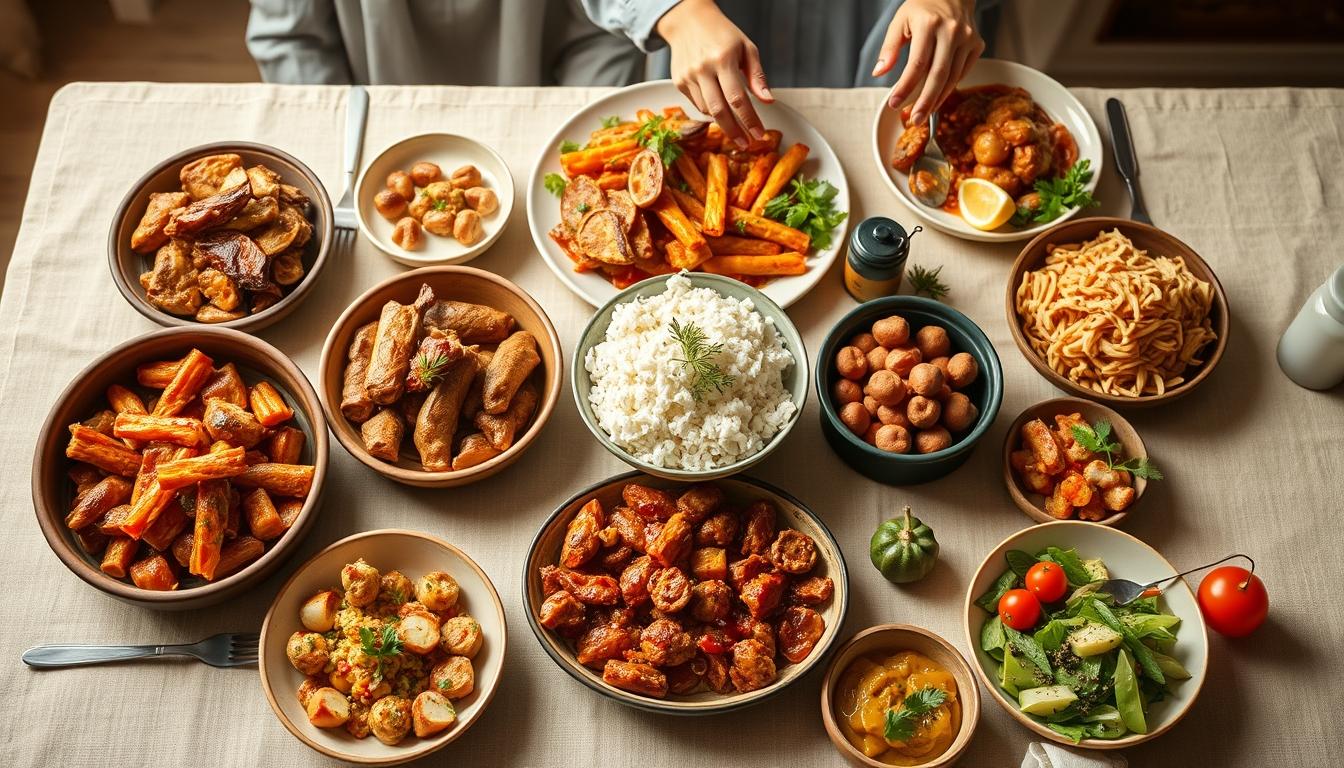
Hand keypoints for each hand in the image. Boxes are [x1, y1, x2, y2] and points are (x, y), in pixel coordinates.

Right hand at [657, 0, 771, 146]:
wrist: (688, 20)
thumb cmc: (722, 34)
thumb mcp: (746, 48)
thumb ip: (757, 76)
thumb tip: (767, 101)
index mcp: (723, 59)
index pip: (738, 98)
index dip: (749, 120)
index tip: (759, 135)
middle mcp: (703, 69)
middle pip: (719, 111)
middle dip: (734, 132)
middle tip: (746, 144)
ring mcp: (688, 76)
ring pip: (707, 110)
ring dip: (723, 121)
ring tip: (736, 125)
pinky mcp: (679, 82)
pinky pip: (697, 104)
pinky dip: (710, 109)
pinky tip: (719, 105)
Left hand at [874, 0, 983, 124]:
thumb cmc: (923, 7)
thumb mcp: (900, 21)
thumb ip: (889, 48)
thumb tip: (879, 73)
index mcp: (929, 24)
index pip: (917, 63)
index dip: (905, 87)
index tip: (894, 104)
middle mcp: (952, 31)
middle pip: (938, 75)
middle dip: (925, 101)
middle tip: (915, 120)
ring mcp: (968, 39)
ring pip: (952, 78)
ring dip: (937, 99)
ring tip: (923, 114)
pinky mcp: (977, 45)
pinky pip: (962, 73)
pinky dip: (949, 87)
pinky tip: (937, 97)